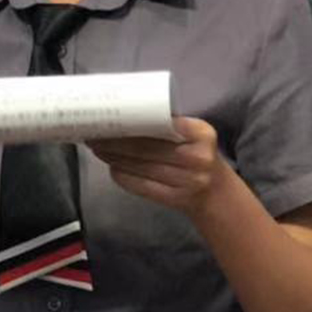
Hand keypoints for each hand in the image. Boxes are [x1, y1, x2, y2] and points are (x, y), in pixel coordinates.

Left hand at [87, 116, 226, 218]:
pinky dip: (123, 176)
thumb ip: (170, 125)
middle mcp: (197, 157)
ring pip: (141, 167)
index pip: (162, 124)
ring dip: (114, 158)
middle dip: (115, 142)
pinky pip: (142, 186)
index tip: (111, 116)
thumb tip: (125, 112)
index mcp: (201, 133)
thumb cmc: (199, 156)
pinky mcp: (176, 199)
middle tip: (94, 134)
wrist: (217, 194)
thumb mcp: (195, 136)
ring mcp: (187, 181)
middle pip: (146, 148)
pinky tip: (112, 167)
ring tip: (97, 148)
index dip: (133, 122)